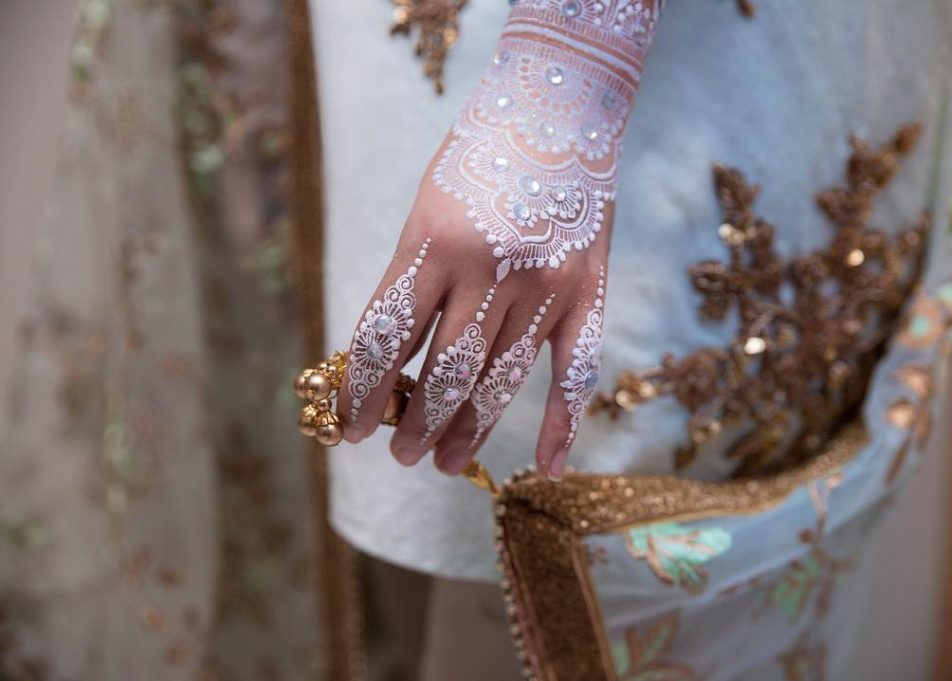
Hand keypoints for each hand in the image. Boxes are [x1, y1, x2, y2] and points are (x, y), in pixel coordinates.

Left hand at [337, 167, 609, 478]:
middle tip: (400, 455)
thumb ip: (414, 284)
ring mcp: (546, 285)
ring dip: (467, 432)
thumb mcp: (426, 211)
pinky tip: (544, 467)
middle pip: (445, 374)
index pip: (389, 340)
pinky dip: (561, 424)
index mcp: (435, 243)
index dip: (364, 393)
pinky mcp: (589, 292)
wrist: (558, 110)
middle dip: (415, 424)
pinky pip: (575, 372)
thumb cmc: (477, 160)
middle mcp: (491, 270)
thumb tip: (392, 364)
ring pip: (500, 383)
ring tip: (444, 463)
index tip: (350, 429)